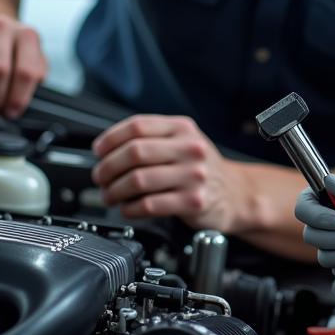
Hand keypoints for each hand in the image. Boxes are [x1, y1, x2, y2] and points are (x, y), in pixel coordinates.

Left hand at [91, 115, 246, 231]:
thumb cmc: (200, 168)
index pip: (137, 126)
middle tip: (100, 177)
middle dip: (108, 167)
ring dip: (115, 191)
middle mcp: (190, 148)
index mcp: (183, 128)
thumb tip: (107, 147)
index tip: (99, 151)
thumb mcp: (184, 141)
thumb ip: (152, 138)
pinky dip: (130, 209)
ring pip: (138, 180)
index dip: (111, 138)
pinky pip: (149, 205)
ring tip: (110, 195)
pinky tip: (128, 208)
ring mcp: (193, 175)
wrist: (235, 193)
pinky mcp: (193, 202)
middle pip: (134, 152)